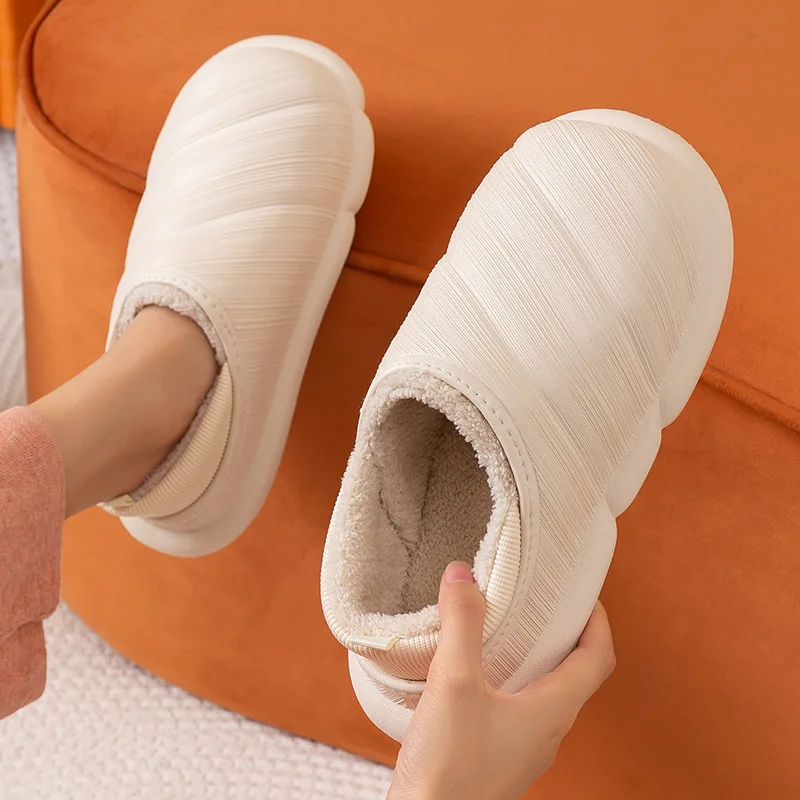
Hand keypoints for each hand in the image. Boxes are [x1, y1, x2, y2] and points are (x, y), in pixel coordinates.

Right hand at [387, 562, 614, 799]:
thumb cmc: (448, 769)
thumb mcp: (454, 684)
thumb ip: (462, 624)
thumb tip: (464, 573)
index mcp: (552, 711)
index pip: (598, 658)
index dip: (598, 620)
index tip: (582, 592)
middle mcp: (546, 731)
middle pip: (574, 675)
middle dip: (565, 634)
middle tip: (542, 601)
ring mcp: (522, 748)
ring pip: (544, 693)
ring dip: (536, 657)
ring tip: (507, 628)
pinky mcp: (496, 756)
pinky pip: (517, 709)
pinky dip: (509, 679)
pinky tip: (474, 671)